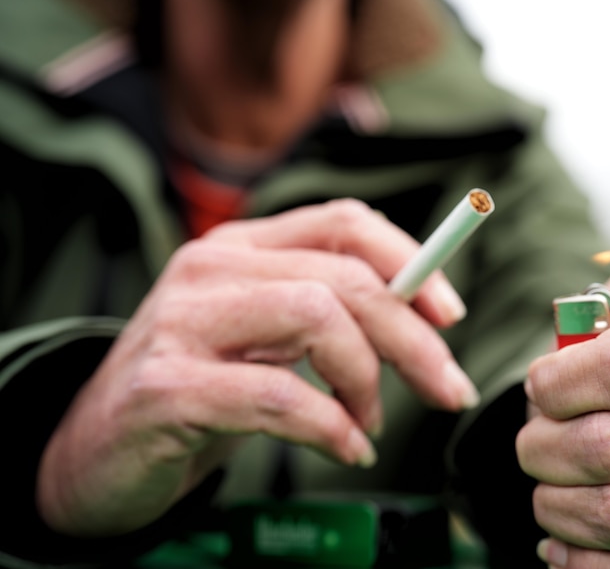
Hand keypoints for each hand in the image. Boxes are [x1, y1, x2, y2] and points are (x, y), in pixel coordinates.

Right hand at [37, 199, 477, 535]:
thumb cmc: (199, 390)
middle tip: (446, 389)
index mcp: (243, 248)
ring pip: (318, 317)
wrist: (96, 450)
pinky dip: (330, 426)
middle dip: (414, 339)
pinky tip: (345, 448)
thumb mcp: (267, 339)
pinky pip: (278, 395)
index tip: (450, 315)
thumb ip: (328, 315)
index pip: (344, 222)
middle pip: (347, 278)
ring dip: (366, 379)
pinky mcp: (166, 386)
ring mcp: (183, 322)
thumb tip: (425, 317)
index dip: (412, 260)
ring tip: (368, 422)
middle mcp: (210, 269)